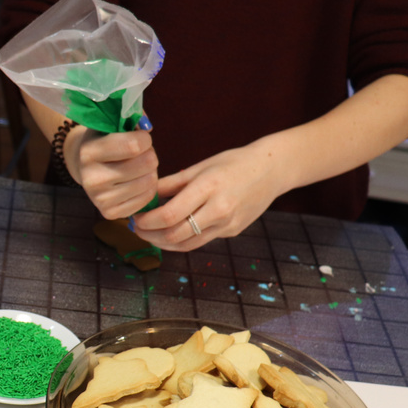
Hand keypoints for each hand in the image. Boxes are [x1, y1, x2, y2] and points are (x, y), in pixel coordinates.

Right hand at [67, 120, 158, 219]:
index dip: (145, 138)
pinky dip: (147, 189)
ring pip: (149, 181)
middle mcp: (91, 178)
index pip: (135, 145)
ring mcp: (99, 199)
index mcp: (89, 152)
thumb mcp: (111, 124)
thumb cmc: (104, 141)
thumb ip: (130, 118)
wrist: (85, 167)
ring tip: (137, 167)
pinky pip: (146, 199)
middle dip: (149, 155)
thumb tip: (147, 125)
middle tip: (139, 154)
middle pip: (146, 164)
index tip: (139, 137)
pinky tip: (135, 182)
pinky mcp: (109, 213)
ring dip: (150, 172)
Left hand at [132, 140, 285, 250]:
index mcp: (209, 187)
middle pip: (175, 234)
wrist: (271, 170)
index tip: (135, 218)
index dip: (147, 221)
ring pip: (187, 245)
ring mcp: (227, 224)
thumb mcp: (200, 167)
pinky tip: (170, 233)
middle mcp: (219, 209)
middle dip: (150, 235)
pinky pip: (200, 242)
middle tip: (137, 229)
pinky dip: (181, 241)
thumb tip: (144, 195)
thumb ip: (171, 183)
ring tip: (150, 234)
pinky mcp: (231, 232)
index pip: (170, 214)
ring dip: (163, 243)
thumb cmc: (233, 163)